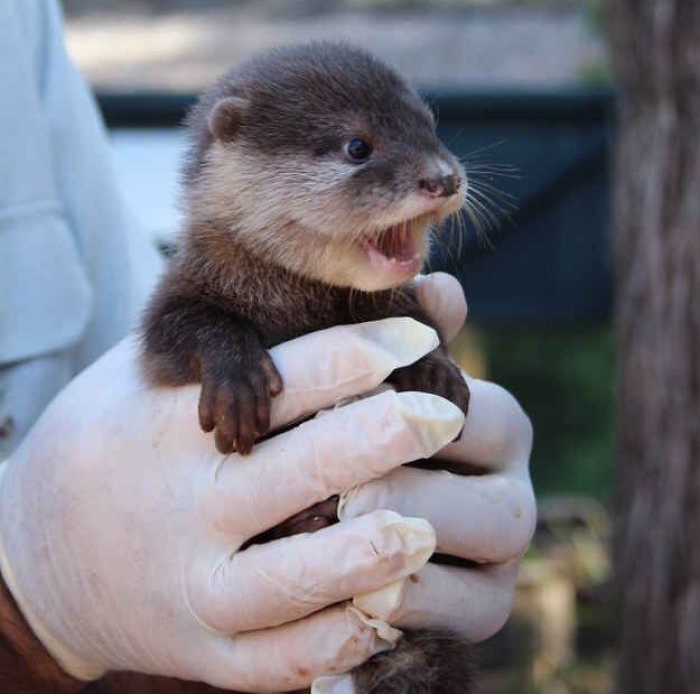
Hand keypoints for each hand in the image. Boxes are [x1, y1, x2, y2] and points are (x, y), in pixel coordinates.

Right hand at [0, 318, 463, 690]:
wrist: (37, 547)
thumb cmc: (123, 434)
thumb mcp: (157, 369)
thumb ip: (255, 338)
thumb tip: (387, 297)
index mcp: (173, 428)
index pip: (285, 378)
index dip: (360, 352)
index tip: (419, 335)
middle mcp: (185, 507)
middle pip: (301, 467)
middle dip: (384, 436)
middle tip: (444, 415)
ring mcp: (193, 587)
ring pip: (294, 577)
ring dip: (367, 552)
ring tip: (424, 529)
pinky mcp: (203, 653)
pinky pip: (277, 661)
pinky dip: (334, 640)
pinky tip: (382, 610)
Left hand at [313, 273, 535, 693]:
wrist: (319, 531)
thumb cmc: (345, 436)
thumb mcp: (358, 383)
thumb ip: (397, 337)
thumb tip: (442, 289)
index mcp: (495, 420)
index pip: (469, 410)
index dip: (406, 410)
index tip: (340, 413)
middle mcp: (514, 484)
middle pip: (483, 483)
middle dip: (409, 485)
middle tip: (342, 486)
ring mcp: (505, 553)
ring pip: (480, 543)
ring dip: (410, 540)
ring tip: (341, 532)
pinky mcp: (485, 608)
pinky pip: (460, 611)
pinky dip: (409, 604)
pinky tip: (355, 592)